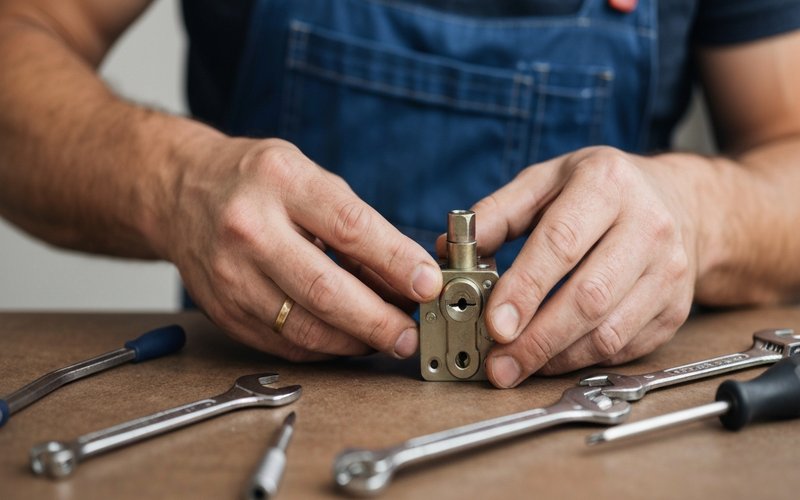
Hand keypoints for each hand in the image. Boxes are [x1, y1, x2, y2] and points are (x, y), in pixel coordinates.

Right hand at [163, 137, 441, 360]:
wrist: (181, 192)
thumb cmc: (256, 180)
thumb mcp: (309, 177)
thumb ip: (356, 224)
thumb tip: (405, 276)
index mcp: (281, 182)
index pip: (349, 228)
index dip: (395, 261)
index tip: (428, 285)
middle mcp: (249, 229)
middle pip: (325, 290)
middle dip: (378, 320)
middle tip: (410, 334)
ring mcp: (231, 275)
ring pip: (305, 328)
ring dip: (355, 341)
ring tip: (386, 338)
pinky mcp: (224, 311)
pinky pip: (284, 343)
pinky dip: (324, 348)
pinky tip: (346, 339)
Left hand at [469, 147, 698, 386]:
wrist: (681, 202)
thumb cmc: (603, 190)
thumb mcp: (547, 180)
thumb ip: (497, 213)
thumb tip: (450, 249)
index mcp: (608, 184)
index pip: (562, 243)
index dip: (525, 288)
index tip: (495, 323)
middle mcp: (648, 226)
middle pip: (589, 296)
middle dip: (537, 338)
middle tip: (498, 362)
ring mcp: (668, 271)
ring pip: (609, 331)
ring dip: (556, 357)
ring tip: (517, 365)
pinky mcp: (675, 308)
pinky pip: (625, 347)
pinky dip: (582, 360)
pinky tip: (552, 359)